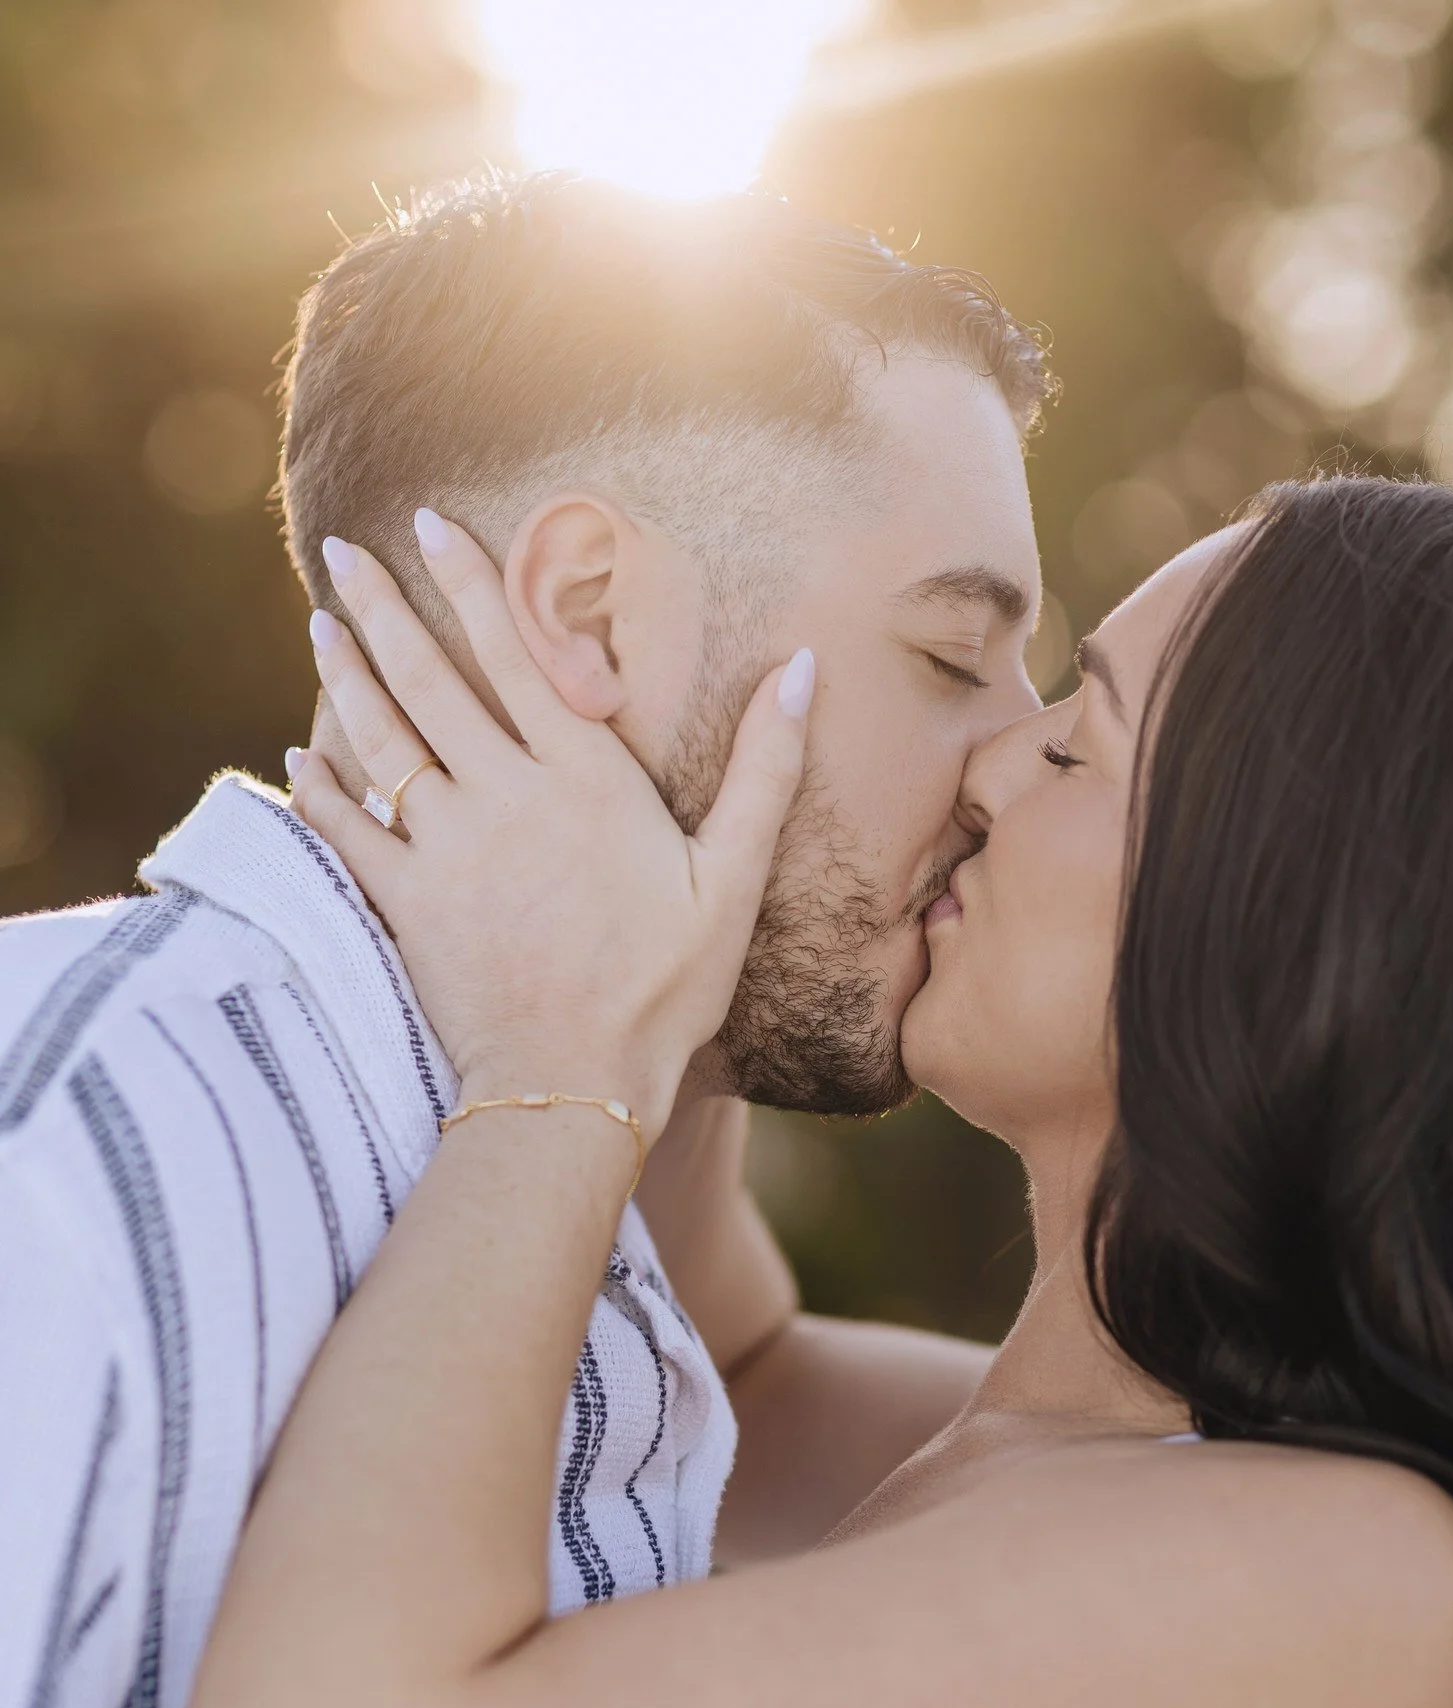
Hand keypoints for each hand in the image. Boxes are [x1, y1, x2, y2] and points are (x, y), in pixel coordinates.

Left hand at [287, 515, 813, 1140]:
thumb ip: (765, 770)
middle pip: (429, 680)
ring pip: (381, 741)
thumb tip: (802, 670)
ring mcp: (448, 850)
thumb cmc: (664, 990)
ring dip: (346, 677)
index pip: (516, 655)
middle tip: (345, 551)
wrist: (577, 1084)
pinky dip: (318, 790)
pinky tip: (298, 759)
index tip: (432, 526)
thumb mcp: (733, 880)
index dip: (471, 584)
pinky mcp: (406, 904)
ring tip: (322, 625)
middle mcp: (506, 797)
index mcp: (585, 780)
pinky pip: (347, 830)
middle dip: (383, 607)